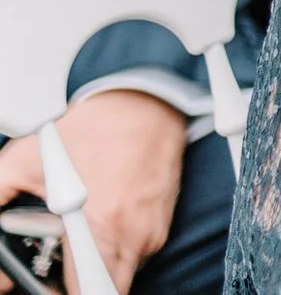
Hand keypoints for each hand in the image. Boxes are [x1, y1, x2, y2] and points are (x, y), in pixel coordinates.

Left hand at [0, 91, 189, 292]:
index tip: (53, 288)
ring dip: (97, 268)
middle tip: (60, 268)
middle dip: (80, 286)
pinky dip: (114, 249)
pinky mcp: (160, 222)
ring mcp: (151, 231)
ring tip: (78, 238)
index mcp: (101, 227)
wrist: (143, 100)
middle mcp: (134, 236)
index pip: (92, 292)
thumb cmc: (93, 127)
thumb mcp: (24, 161)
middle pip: (107, 289)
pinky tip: (98, 223)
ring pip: (121, 274)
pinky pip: (135, 254)